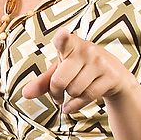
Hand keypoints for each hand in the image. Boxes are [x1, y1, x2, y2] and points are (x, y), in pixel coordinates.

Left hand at [21, 28, 136, 112]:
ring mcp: (100, 62)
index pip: (64, 41)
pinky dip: (75, 105)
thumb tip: (25, 94)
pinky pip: (87, 97)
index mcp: (71, 44)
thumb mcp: (61, 70)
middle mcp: (86, 50)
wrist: (115, 76)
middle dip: (56, 92)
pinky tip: (71, 106)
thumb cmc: (81, 69)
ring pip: (74, 90)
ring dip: (70, 97)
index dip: (62, 38)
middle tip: (57, 95)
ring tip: (72, 93)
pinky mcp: (111, 76)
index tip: (63, 33)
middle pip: (60, 80)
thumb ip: (43, 81)